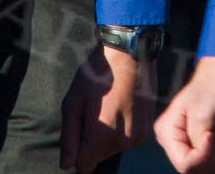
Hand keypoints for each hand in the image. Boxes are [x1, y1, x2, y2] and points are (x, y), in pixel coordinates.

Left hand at [60, 45, 149, 172]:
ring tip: (109, 106)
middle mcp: (122, 141)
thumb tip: (66, 165)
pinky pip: (128, 139)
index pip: (84, 167)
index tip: (79, 131)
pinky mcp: (148, 129)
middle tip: (94, 111)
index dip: (78, 152)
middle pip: (99, 157)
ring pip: (114, 148)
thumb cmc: (96, 74)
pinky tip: (122, 106)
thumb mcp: (73, 102)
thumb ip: (69, 137)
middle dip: (93, 141)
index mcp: (101, 136)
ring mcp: (138, 136)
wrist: (130, 53)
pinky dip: (123, 129)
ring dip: (109, 135)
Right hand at [154, 56, 214, 173]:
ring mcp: (184, 145)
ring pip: (202, 170)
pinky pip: (209, 165)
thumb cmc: (213, 90)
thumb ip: (197, 140)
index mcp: (167, 132)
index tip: (213, 136)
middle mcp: (172, 142)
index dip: (204, 156)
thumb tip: (198, 157)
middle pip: (193, 169)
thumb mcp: (204, 115)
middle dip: (212, 157)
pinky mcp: (196, 147)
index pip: (184, 163)